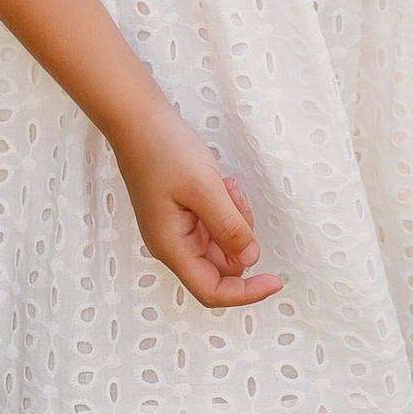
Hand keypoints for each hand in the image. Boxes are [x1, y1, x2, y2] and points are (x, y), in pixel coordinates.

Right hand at [113, 109, 282, 308]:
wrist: (137, 120)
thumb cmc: (163, 151)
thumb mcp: (204, 188)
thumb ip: (229, 227)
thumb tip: (250, 259)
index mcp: (172, 247)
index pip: (212, 291)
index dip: (246, 293)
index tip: (276, 280)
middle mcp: (173, 245)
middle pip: (221, 265)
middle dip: (240, 237)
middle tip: (236, 200)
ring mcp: (176, 229)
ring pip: (221, 242)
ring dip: (234, 218)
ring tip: (225, 186)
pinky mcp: (181, 213)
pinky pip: (214, 223)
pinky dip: (226, 207)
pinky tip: (220, 183)